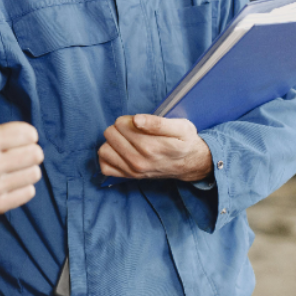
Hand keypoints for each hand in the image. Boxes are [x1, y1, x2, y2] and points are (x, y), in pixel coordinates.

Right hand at [0, 63, 43, 213]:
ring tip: (11, 165)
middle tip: (12, 151)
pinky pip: (29, 192)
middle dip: (28, 150)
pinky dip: (23, 185)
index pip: (30, 134)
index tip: (10, 136)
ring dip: (27, 168)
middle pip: (36, 154)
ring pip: (35, 173)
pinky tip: (8, 179)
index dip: (24, 133)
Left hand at [98, 115, 212, 181]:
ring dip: (112, 142)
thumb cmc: (185, 142)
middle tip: (134, 130)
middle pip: (111, 134)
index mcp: (151, 147)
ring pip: (104, 149)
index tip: (139, 122)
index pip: (121, 124)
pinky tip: (120, 151)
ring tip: (126, 140)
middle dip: (120, 128)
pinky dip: (109, 157)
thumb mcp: (181, 127)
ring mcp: (133, 171)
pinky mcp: (129, 177)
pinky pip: (105, 167)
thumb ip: (157, 123)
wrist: (190, 164)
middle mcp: (139, 161)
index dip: (128, 119)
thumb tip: (136, 119)